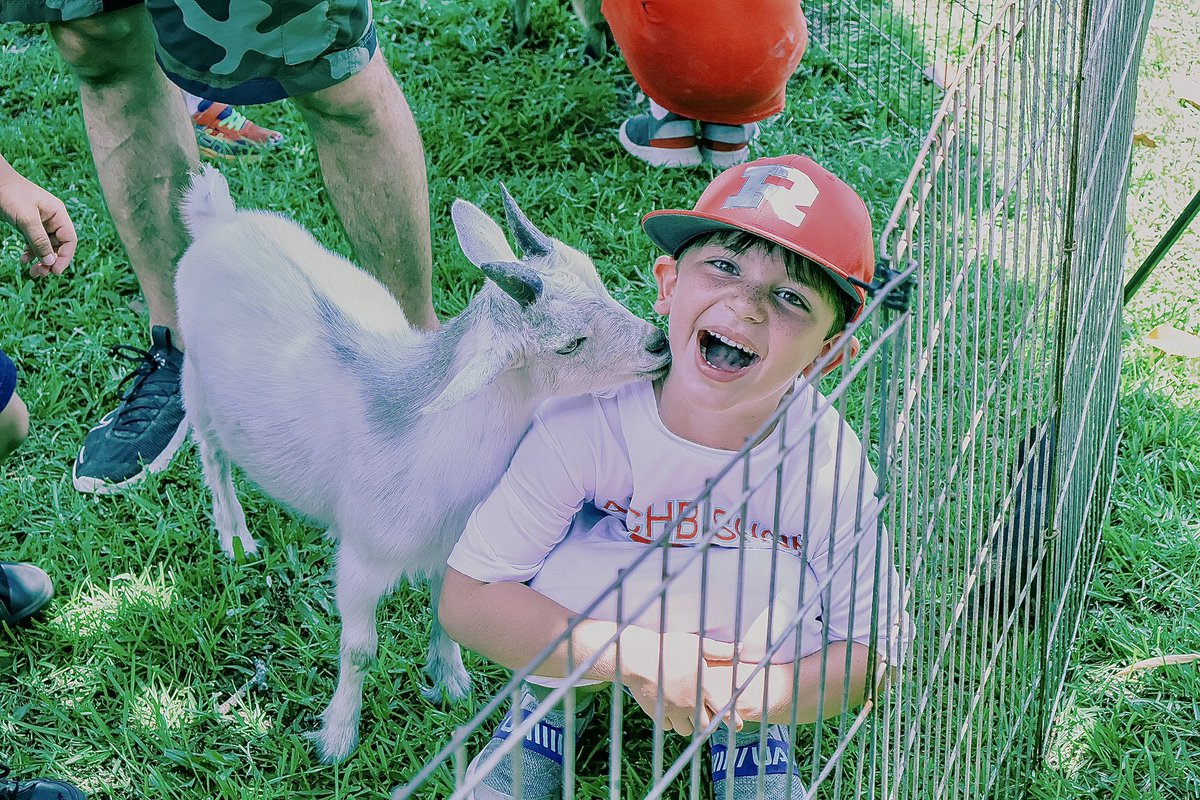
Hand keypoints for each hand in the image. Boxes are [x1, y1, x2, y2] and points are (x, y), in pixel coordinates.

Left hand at [0, 164, 76, 277]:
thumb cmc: (12, 194)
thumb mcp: (27, 219)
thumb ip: (39, 241)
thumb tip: (50, 262)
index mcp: (58, 214)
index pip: (69, 240)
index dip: (65, 257)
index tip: (55, 271)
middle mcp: (52, 219)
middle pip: (58, 246)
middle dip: (51, 261)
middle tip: (40, 274)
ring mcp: (40, 222)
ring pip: (46, 247)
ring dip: (41, 260)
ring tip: (33, 272)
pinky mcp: (28, 225)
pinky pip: (34, 243)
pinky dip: (31, 252)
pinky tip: (24, 259)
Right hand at [617, 628, 740, 735]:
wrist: (639, 658)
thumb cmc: (669, 647)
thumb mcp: (696, 645)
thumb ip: (719, 650)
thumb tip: (741, 648)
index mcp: (703, 689)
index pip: (724, 712)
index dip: (733, 721)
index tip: (738, 725)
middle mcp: (690, 704)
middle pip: (706, 727)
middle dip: (709, 725)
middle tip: (708, 718)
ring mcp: (673, 711)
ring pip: (686, 731)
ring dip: (689, 725)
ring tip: (688, 715)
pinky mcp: (657, 714)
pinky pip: (668, 727)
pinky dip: (671, 722)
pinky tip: (670, 711)